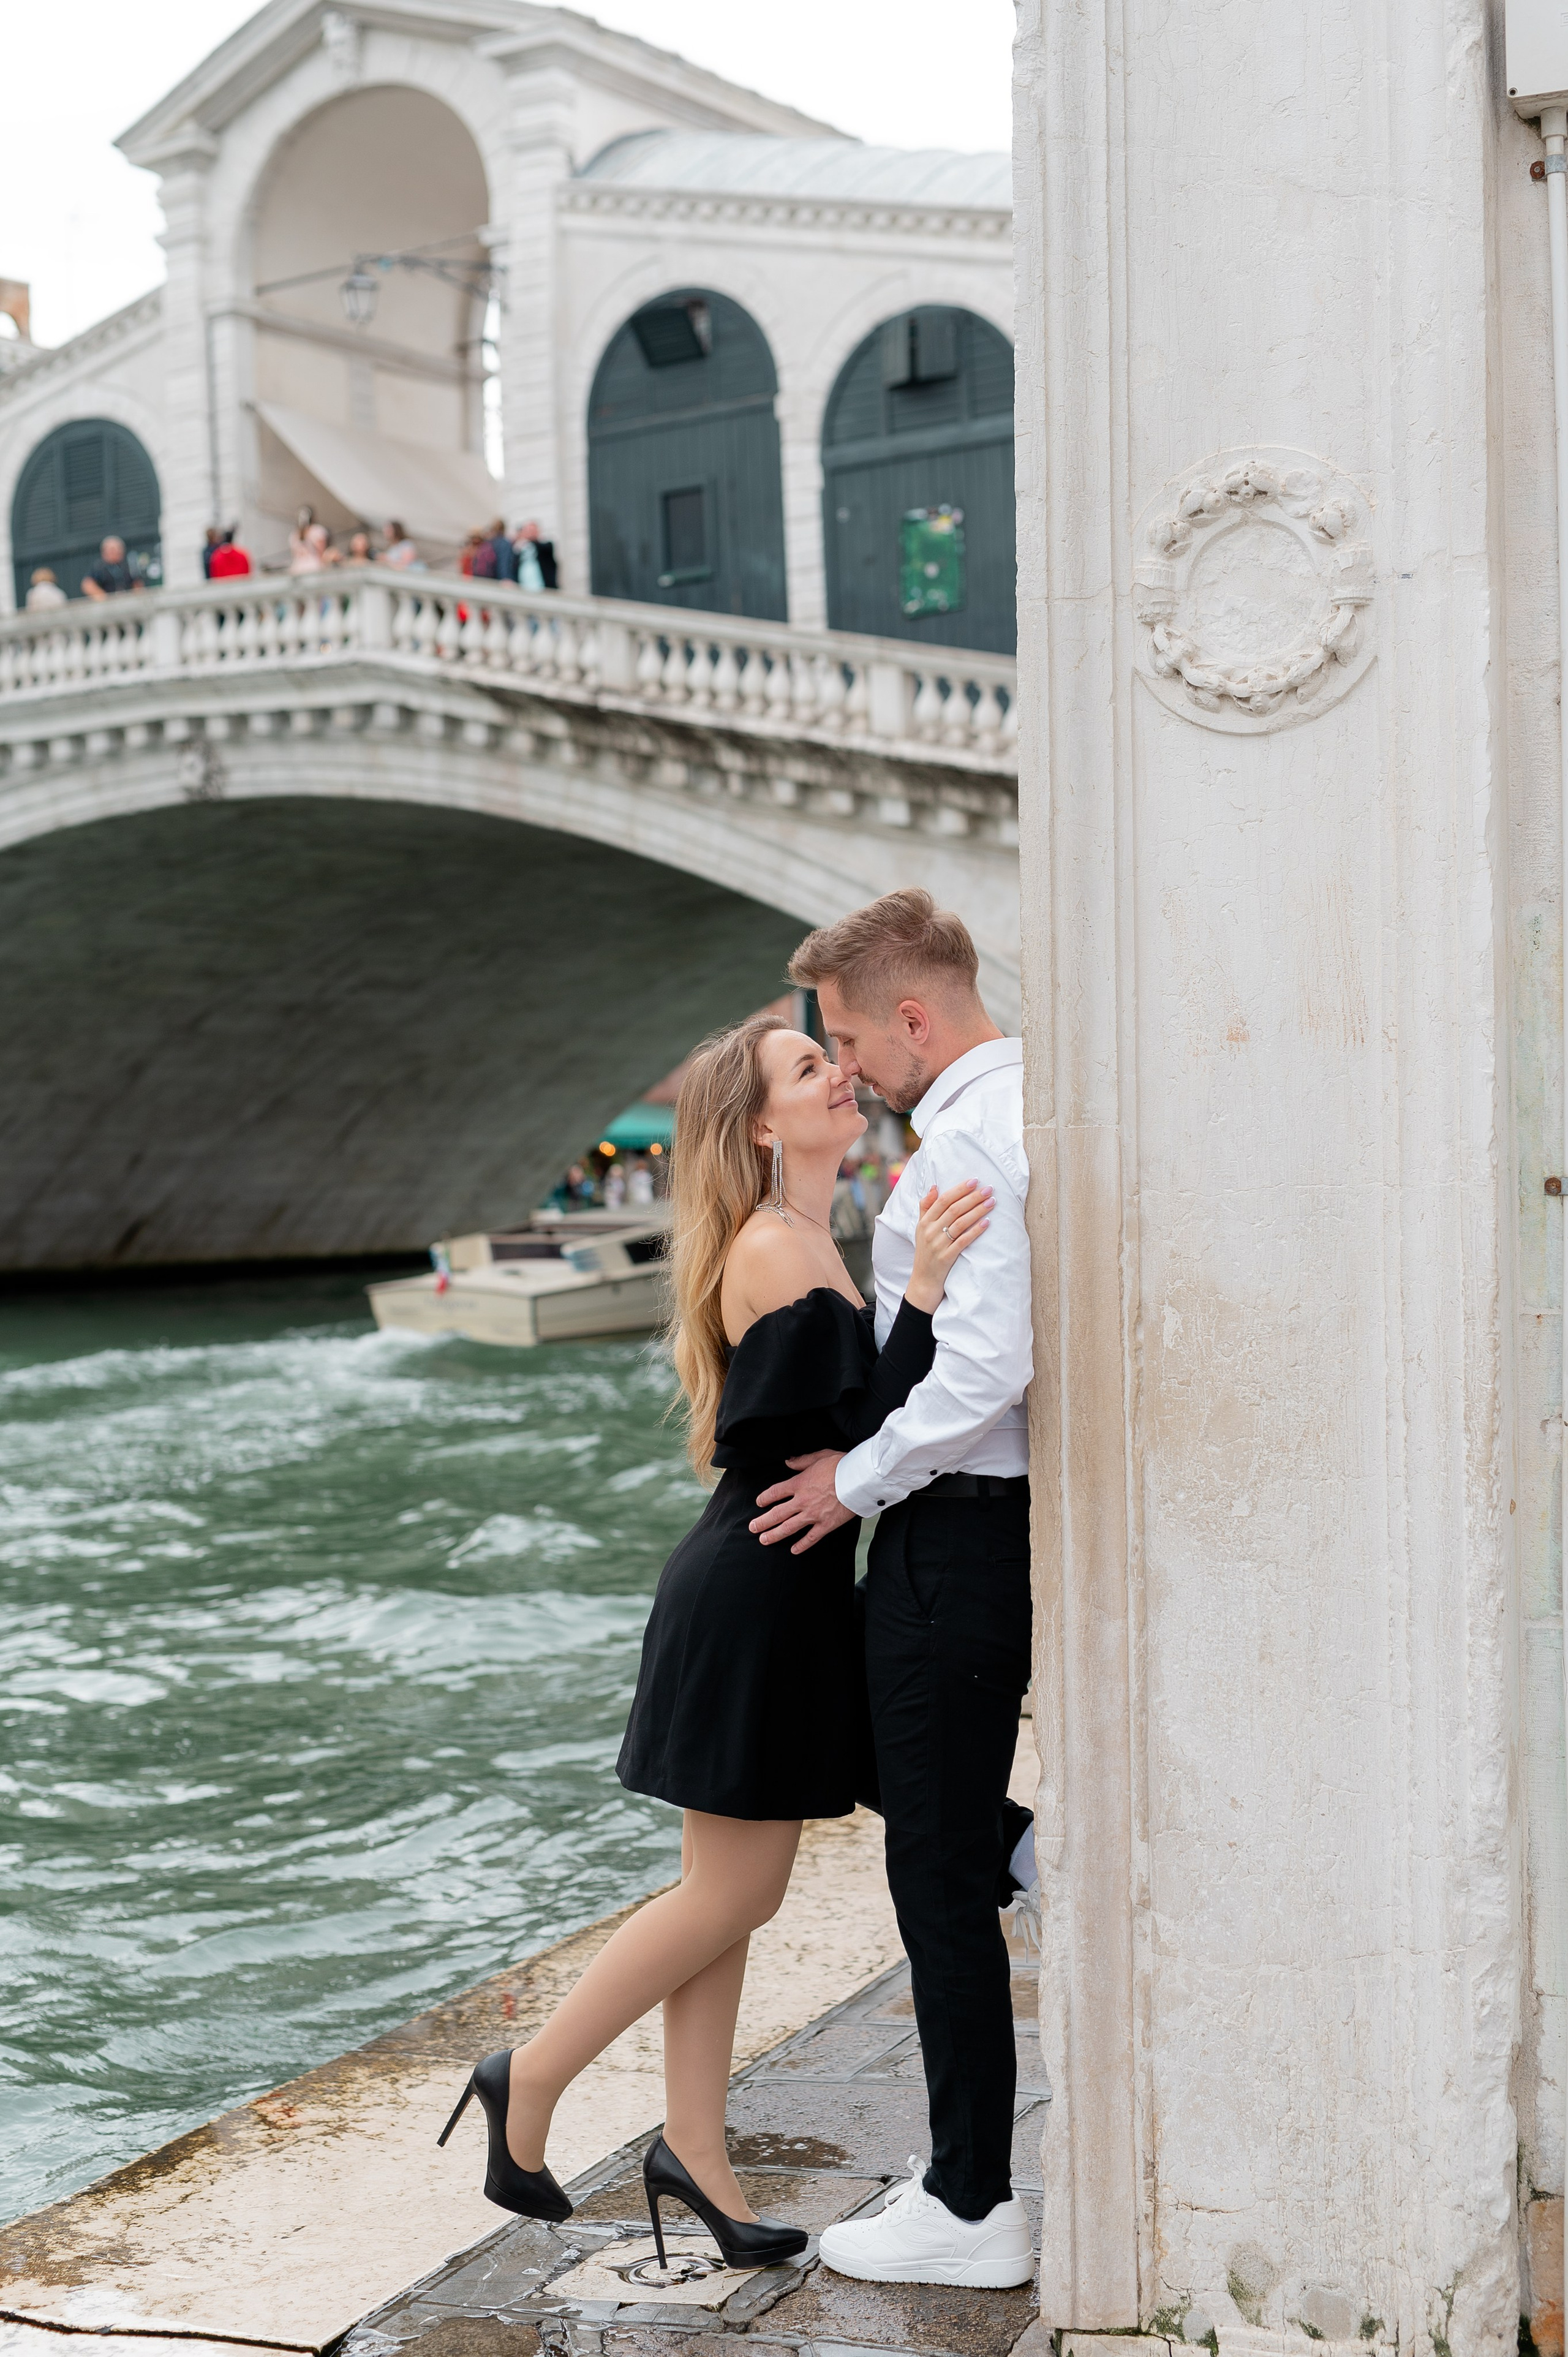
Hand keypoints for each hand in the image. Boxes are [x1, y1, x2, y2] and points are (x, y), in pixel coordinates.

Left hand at [749, 1448, 853, 1553]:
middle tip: (753, 1528)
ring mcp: (813, 1514)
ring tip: (764, 1540)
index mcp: (799, 1483)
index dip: (765, 1498)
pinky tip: (793, 1550)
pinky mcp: (826, 1525)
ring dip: (774, 1535)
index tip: (759, 1503)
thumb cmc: (841, 1465)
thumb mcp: (819, 1456)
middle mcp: (802, 1501)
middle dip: (763, 1522)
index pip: (775, 1492)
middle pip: (777, 1513)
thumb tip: (788, 1462)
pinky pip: (811, 1538)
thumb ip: (801, 1461)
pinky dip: (801, 1545)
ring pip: (789, 1528)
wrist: (859, 1478)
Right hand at [906, 1180, 991, 1313]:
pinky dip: (975, 1231)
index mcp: (924, 1222)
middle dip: (972, 1197)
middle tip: (989, 1188)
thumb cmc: (925, 1253)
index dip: (959, 1189)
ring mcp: (938, 1245)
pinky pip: (963, 1241)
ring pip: (960, 1223)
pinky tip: (987, 1223)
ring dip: (977, 1211)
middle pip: (953, 1209)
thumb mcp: (921, 1229)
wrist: (923, 1282)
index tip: (974, 1181)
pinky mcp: (946, 1258)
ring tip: (991, 1202)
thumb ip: (926, 1207)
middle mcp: (930, 1231)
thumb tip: (934, 1186)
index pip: (942, 1200)